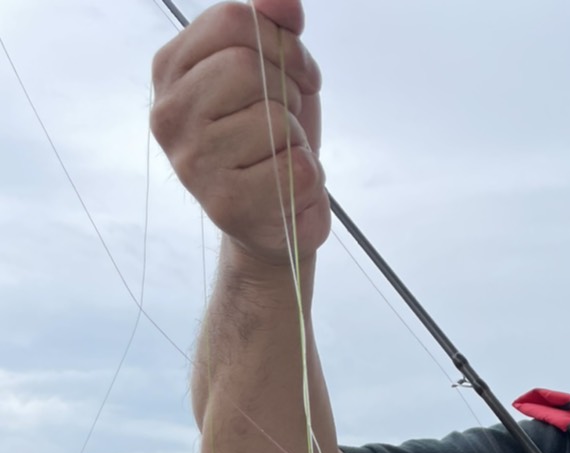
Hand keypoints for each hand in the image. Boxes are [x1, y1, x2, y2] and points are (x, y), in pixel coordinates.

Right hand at [151, 1, 328, 263]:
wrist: (275, 221)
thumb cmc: (270, 142)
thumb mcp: (273, 72)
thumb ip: (274, 27)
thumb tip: (284, 2)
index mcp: (170, 69)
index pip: (233, 20)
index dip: (283, 43)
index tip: (299, 73)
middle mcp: (169, 114)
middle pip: (249, 66)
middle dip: (288, 92)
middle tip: (286, 122)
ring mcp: (193, 163)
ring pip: (275, 120)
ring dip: (297, 139)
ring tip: (280, 158)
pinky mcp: (227, 205)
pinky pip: (297, 168)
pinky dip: (309, 178)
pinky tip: (288, 191)